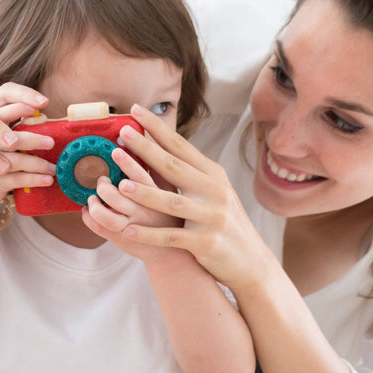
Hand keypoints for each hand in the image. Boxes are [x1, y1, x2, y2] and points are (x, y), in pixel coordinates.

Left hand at [80, 145, 185, 264]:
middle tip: (101, 178)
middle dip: (103, 184)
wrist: (173, 252)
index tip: (115, 150)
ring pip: (105, 214)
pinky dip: (88, 217)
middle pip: (118, 193)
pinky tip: (88, 210)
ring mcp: (135, 226)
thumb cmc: (171, 212)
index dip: (127, 162)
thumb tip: (151, 134)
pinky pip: (99, 227)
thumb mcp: (172, 189)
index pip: (142, 175)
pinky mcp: (123, 239)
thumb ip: (161, 166)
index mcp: (161, 193)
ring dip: (93, 202)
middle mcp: (147, 210)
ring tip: (92, 196)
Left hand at [88, 105, 273, 289]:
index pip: (180, 146)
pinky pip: (171, 237)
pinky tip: (128, 230)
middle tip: (121, 135)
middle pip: (174, 167)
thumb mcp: (214, 193)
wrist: (251, 262)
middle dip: (146, 150)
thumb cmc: (224, 224)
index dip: (157, 128)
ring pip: (172, 202)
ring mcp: (211, 217)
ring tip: (120, 185)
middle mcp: (214, 191)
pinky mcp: (205, 242)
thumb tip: (161, 147)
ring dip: (145, 193)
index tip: (135, 110)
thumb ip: (192, 173)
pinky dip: (149, 235)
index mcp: (213, 175)